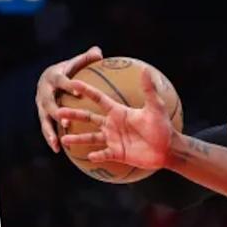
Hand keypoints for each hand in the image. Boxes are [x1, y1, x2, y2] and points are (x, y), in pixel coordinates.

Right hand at [35, 45, 102, 151]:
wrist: (49, 78)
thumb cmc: (69, 70)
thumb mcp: (76, 63)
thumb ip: (87, 58)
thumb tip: (98, 53)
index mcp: (53, 77)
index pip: (62, 81)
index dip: (69, 86)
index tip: (78, 92)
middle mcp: (44, 92)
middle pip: (49, 103)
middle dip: (56, 112)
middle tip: (66, 121)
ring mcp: (41, 105)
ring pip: (44, 120)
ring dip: (50, 132)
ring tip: (56, 144)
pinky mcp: (42, 115)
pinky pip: (46, 128)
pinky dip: (51, 139)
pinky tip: (58, 150)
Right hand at [58, 69, 178, 170]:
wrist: (167, 148)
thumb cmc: (162, 126)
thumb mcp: (155, 107)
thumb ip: (148, 90)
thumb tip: (146, 70)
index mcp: (118, 112)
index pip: (99, 99)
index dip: (86, 90)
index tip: (73, 82)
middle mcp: (112, 125)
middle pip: (88, 118)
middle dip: (74, 115)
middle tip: (59, 112)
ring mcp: (113, 140)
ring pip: (90, 138)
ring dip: (77, 139)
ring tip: (64, 139)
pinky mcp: (116, 153)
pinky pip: (103, 154)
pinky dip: (96, 156)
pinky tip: (89, 156)